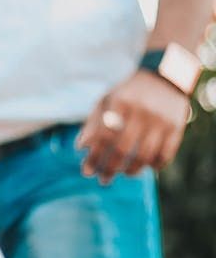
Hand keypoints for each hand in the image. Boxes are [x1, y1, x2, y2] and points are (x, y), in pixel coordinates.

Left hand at [75, 71, 190, 184]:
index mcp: (120, 103)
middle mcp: (142, 111)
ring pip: (144, 155)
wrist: (165, 77)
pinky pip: (165, 154)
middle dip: (109, 168)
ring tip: (123, 174)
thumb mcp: (107, 100)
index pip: (103, 136)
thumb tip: (81, 148)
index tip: (86, 171)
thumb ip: (94, 122)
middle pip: (122, 150)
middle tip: (103, 181)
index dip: (94, 156)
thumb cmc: (128, 93)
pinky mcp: (176, 126)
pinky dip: (155, 164)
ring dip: (131, 170)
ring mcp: (161, 120)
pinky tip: (147, 168)